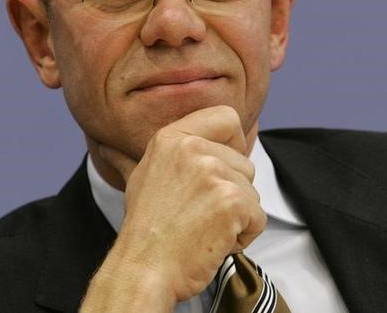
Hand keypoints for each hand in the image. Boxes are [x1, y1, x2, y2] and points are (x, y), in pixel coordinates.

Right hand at [90, 105, 265, 306]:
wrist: (143, 268)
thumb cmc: (146, 228)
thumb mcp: (145, 175)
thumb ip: (164, 152)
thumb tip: (128, 143)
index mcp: (172, 137)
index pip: (227, 118)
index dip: (233, 144)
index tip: (220, 169)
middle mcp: (193, 148)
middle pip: (244, 162)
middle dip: (232, 191)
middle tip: (199, 212)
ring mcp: (214, 173)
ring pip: (253, 191)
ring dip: (236, 216)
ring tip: (203, 227)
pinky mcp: (232, 201)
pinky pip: (258, 218)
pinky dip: (242, 236)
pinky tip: (213, 240)